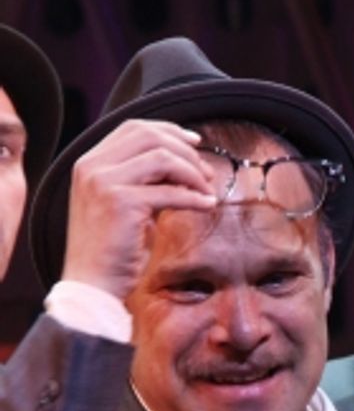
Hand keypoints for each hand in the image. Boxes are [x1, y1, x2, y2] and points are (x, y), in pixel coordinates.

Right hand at [61, 118, 216, 300]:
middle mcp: (93, 166)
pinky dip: (194, 197)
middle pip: (149, 136)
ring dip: (192, 173)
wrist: (93, 283)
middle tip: (206, 173)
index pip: (133, 128)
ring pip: (161, 158)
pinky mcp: (121, 203)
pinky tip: (207, 205)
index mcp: (90, 162)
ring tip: (206, 191)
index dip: (169, 131)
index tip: (195, 143)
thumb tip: (184, 165)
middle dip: (185, 151)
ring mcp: (104, 182)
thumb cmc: (113, 250)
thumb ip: (144, 181)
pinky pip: (170, 192)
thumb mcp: (124, 204)